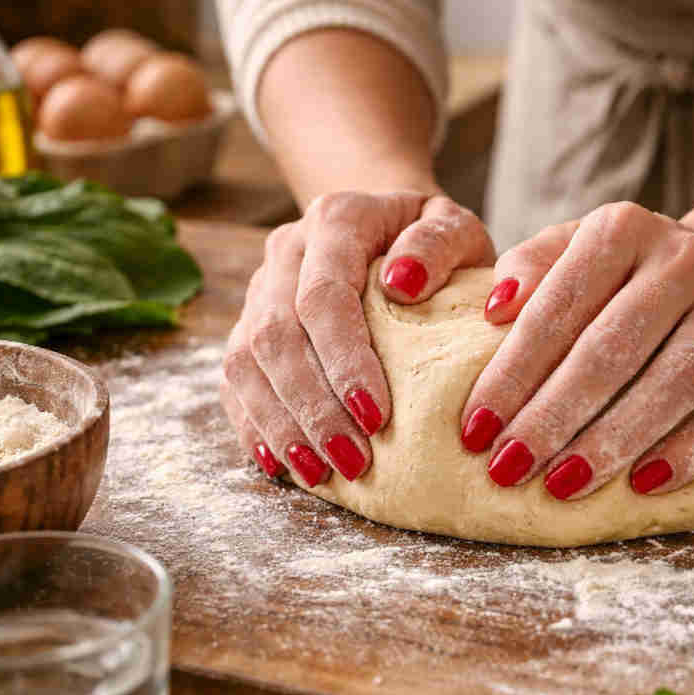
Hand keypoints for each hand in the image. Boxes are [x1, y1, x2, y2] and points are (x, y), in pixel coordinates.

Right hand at [222, 191, 494, 486]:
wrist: (391, 225)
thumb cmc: (434, 240)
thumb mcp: (458, 227)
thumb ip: (440, 244)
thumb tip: (403, 283)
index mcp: (336, 220)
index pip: (323, 296)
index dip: (343, 360)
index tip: (377, 416)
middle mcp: (286, 250)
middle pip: (277, 335)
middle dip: (313, 407)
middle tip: (353, 462)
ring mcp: (261, 288)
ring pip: (246, 361)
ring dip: (281, 424)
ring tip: (319, 474)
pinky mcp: (248, 324)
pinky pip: (235, 380)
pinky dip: (255, 425)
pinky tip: (281, 463)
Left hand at [460, 202, 693, 499]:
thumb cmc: (621, 275)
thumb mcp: (569, 250)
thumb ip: (529, 270)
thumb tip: (494, 311)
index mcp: (622, 229)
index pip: (558, 307)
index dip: (512, 373)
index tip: (474, 430)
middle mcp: (685, 258)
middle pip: (612, 349)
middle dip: (553, 416)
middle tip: (509, 468)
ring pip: (673, 384)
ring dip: (613, 441)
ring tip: (563, 485)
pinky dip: (693, 452)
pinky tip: (646, 486)